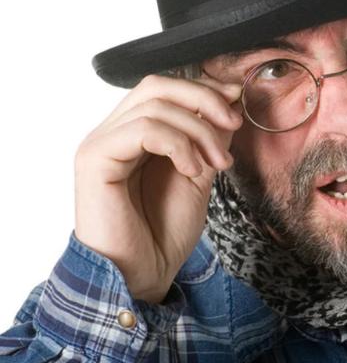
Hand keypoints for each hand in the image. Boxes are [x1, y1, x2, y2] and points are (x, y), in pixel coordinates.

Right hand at [73, 73, 242, 303]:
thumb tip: (229, 99)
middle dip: (203, 99)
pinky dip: (178, 143)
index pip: (165, 88)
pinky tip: (193, 169)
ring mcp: (101, 143)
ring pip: (155, 104)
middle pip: (157, 85)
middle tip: (234, 122)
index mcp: (133, 133)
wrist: (142, 277)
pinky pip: (142, 129)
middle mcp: (113, 132)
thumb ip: (208, 136)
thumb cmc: (164, 231)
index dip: (203, 88)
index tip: (236, 100)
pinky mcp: (95, 159)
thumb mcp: (199, 173)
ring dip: (198, 129)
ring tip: (218, 161)